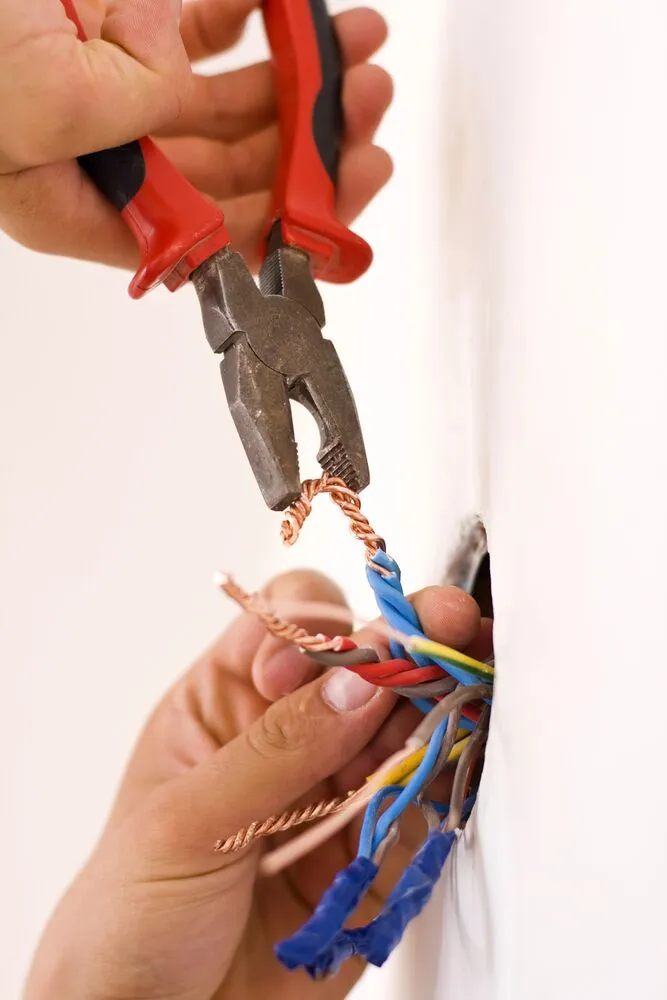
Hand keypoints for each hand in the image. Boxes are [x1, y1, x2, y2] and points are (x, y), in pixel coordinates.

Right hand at [0, 1, 391, 269]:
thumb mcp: (32, 97)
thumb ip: (123, 113)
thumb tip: (181, 89)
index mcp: (91, 208)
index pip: (210, 240)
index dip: (287, 222)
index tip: (347, 185)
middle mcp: (115, 165)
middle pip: (239, 176)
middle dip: (313, 144)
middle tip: (367, 106)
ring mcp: (122, 98)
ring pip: (235, 108)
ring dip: (303, 82)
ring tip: (358, 50)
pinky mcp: (123, 35)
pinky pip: (205, 38)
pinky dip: (255, 24)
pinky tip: (292, 12)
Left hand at [25, 570, 491, 999]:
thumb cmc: (129, 916)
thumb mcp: (188, 821)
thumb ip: (276, 750)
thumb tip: (362, 681)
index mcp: (225, 705)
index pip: (285, 630)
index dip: (319, 629)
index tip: (338, 663)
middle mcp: (288, 737)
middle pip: (360, 667)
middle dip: (408, 643)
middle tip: (455, 626)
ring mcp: (334, 792)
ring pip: (402, 725)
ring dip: (438, 705)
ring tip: (467, 691)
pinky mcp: (371, 852)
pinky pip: (421, 801)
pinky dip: (449, 776)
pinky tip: (462, 756)